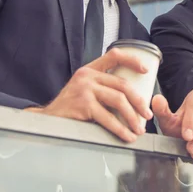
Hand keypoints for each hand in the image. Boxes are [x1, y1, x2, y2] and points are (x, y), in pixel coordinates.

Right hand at [25, 48, 152, 142]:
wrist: (46, 121)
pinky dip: (120, 129)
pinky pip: (108, 117)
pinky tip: (126, 136)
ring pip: (118, 100)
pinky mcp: (83, 104)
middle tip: (147, 115)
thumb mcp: (83, 90)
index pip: (114, 56)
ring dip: (132, 117)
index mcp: (89, 70)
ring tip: (139, 129)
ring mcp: (84, 89)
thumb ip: (101, 87)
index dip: (132, 60)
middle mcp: (87, 76)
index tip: (146, 71)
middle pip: (122, 84)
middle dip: (139, 101)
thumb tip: (131, 98)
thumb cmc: (69, 108)